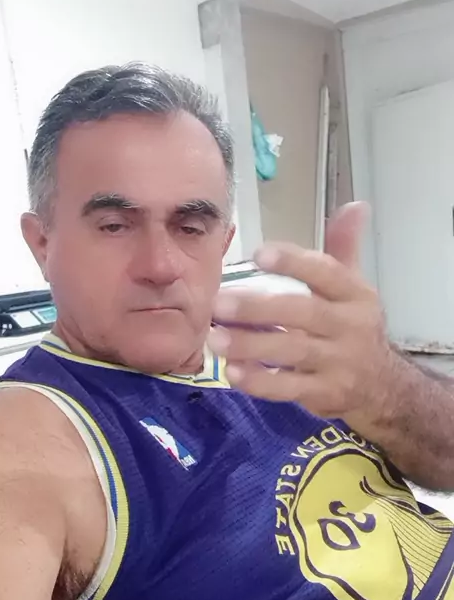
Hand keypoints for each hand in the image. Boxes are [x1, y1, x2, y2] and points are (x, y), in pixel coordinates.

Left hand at [209, 203, 396, 422]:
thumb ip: (344, 248)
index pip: (326, 272)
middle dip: (259, 309)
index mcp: (355, 294)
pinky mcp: (325, 393)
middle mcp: (350, 326)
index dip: (293, 262)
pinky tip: (232, 372)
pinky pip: (289, 388)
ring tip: (215, 339)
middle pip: (304, 313)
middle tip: (218, 304)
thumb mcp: (354, 288)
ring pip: (293, 351)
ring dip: (251, 346)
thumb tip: (355, 205)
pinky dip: (260, 382)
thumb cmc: (354, 328)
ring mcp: (339, 362)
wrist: (384, 387)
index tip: (257, 254)